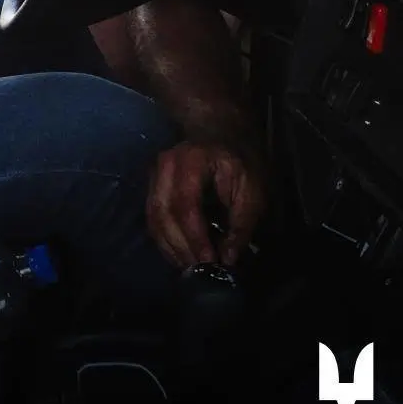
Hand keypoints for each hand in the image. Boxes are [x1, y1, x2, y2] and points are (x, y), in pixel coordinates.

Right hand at [146, 140, 265, 267]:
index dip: (195, 236)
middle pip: (163, 213)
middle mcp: (164, 166)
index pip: (186, 205)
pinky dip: (164, 240)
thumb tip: (228, 258)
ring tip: (190, 267)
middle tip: (200, 270)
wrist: (219, 133)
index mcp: (191, 161)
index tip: (210, 261)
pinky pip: (152, 217)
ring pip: (153, 218)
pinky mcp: (151, 186)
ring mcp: (154, 174)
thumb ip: (241, 223)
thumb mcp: (251, 190)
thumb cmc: (238, 161)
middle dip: (181, 246)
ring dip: (170, 247)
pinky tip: (180, 255)